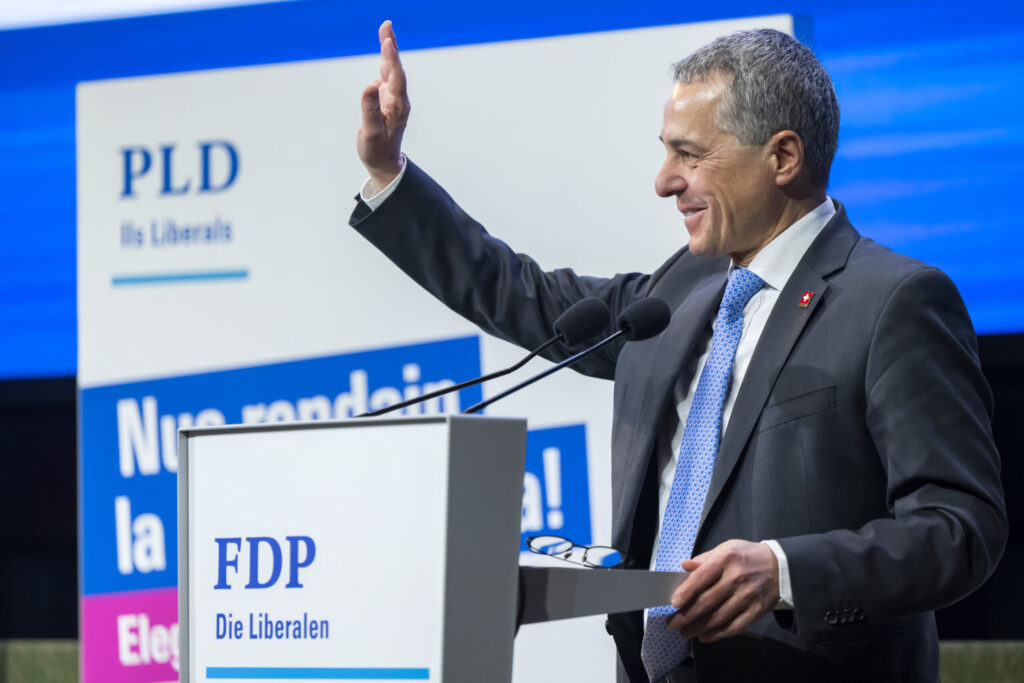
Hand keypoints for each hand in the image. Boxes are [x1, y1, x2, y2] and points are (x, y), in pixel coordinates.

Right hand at [357, 20, 409, 190]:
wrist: (385, 163)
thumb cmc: (376, 150)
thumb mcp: (370, 133)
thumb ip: (369, 109)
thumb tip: (371, 85)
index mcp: (397, 107)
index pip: (396, 77)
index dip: (391, 59)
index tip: (388, 41)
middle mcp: (399, 100)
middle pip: (396, 68)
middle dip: (391, 46)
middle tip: (387, 25)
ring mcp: (395, 99)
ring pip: (392, 70)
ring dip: (389, 50)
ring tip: (386, 31)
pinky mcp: (389, 100)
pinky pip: (388, 76)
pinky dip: (386, 61)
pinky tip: (385, 51)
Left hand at [666, 539, 779, 642]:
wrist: (781, 566)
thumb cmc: (747, 556)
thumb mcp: (726, 548)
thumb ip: (704, 559)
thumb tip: (684, 566)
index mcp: (726, 559)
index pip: (701, 577)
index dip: (686, 592)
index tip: (673, 604)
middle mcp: (736, 578)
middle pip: (707, 601)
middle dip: (687, 615)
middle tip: (672, 624)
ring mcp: (748, 596)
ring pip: (718, 617)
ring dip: (698, 627)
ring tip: (685, 633)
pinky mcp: (757, 611)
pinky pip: (735, 626)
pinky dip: (718, 634)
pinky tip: (705, 636)